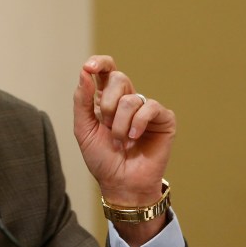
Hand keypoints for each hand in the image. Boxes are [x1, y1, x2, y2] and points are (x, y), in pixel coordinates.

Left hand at [73, 56, 175, 244]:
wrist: (120, 183)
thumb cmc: (101, 158)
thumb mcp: (84, 128)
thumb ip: (82, 100)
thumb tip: (84, 72)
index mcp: (106, 99)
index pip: (106, 69)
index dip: (99, 63)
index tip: (90, 67)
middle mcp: (127, 100)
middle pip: (119, 78)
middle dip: (108, 104)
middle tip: (107, 125)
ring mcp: (145, 109)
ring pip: (132, 98)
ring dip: (120, 123)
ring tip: (121, 141)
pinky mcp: (163, 119)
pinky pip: (150, 108)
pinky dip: (138, 123)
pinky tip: (135, 138)